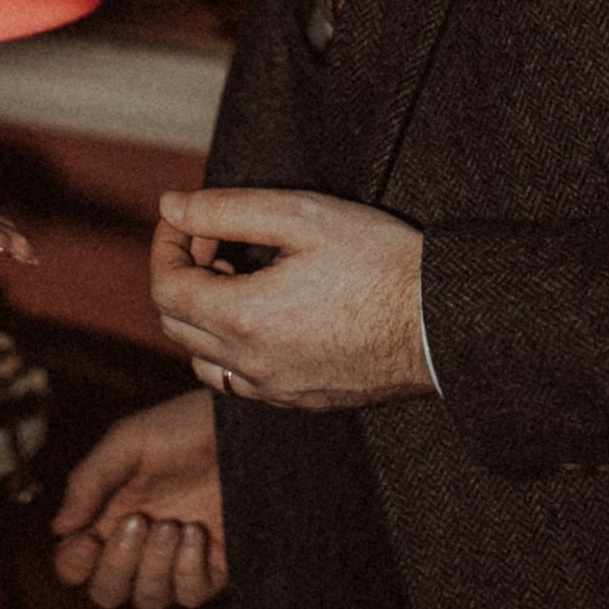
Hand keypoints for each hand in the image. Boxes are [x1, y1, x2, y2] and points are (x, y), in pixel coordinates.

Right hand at [50, 389, 225, 608]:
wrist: (247, 423)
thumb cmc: (186, 426)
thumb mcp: (130, 441)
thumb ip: (89, 481)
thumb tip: (60, 529)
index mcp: (110, 514)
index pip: (75, 565)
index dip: (73, 566)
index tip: (86, 542)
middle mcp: (140, 542)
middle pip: (108, 593)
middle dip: (116, 566)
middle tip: (138, 521)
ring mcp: (177, 557)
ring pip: (148, 601)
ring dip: (154, 566)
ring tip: (172, 524)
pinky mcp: (215, 565)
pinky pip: (189, 596)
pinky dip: (187, 571)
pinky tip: (196, 532)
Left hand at [150, 188, 434, 409]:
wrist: (443, 322)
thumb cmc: (379, 261)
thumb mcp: (301, 215)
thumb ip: (227, 210)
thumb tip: (172, 207)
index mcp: (244, 320)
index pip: (165, 288)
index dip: (167, 244)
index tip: (189, 217)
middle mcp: (252, 367)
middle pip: (176, 325)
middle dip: (182, 274)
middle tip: (219, 238)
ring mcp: (277, 391)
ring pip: (205, 360)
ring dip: (204, 316)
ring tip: (243, 276)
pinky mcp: (303, 401)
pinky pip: (242, 380)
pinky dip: (234, 346)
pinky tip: (270, 312)